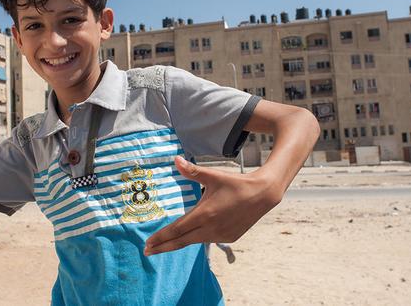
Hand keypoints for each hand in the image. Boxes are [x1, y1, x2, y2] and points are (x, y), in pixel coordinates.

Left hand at [144, 156, 281, 255]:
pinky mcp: (229, 237)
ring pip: (195, 240)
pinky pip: (208, 239)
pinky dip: (196, 238)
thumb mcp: (213, 175)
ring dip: (179, 243)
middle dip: (163, 246)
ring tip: (164, 245)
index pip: (176, 230)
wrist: (263, 194)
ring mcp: (221, 235)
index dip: (161, 238)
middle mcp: (211, 228)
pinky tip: (190, 236)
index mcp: (204, 214)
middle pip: (182, 241)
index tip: (147, 244)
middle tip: (147, 251)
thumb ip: (192, 171)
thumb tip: (175, 160)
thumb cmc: (235, 183)